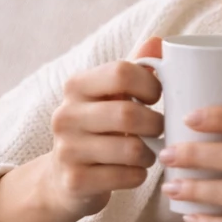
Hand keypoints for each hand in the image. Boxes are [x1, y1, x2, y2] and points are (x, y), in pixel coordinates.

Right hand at [41, 37, 165, 221]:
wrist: (63, 179)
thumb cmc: (97, 129)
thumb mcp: (110, 96)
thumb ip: (134, 69)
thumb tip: (159, 41)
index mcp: (76, 86)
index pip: (122, 72)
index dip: (150, 85)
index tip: (155, 97)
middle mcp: (66, 115)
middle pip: (129, 113)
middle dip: (155, 124)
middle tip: (159, 130)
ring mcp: (67, 149)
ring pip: (131, 149)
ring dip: (150, 153)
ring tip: (147, 152)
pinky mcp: (75, 180)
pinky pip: (127, 176)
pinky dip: (139, 175)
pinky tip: (133, 171)